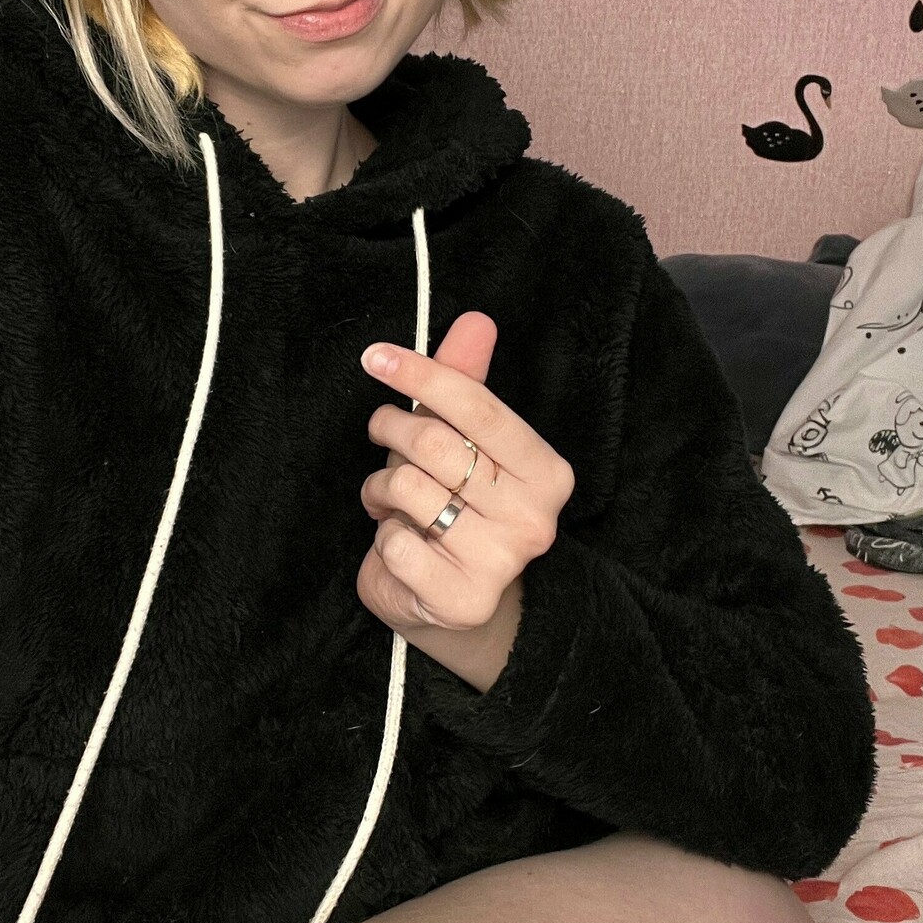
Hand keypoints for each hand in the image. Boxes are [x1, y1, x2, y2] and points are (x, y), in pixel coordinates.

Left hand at [357, 312, 574, 632]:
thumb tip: (475, 321)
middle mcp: (534, 518)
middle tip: (382, 436)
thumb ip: (466, 384)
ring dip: (381, 487)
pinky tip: (399, 543)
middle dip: (392, 431)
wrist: (452, 601)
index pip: (479, 407)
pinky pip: (394, 544)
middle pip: (435, 444)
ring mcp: (502, 563)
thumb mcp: (464, 443)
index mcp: (546, 472)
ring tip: (389, 499)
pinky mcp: (463, 600)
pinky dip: (382, 538)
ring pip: (408, 489)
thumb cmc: (457, 508)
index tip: (375, 357)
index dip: (422, 374)